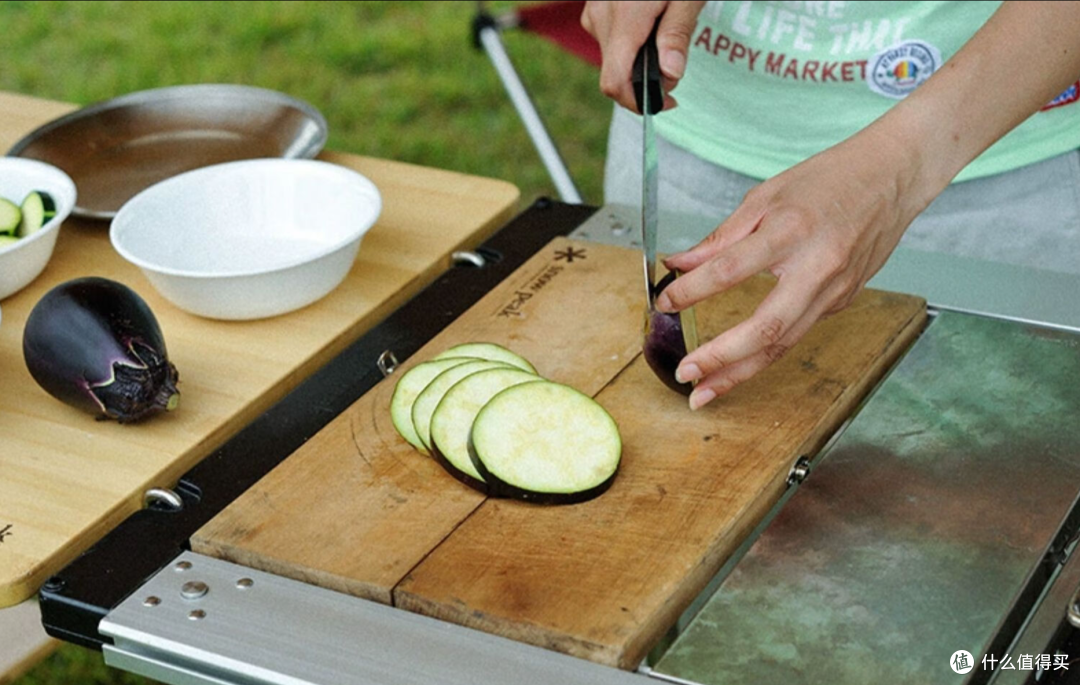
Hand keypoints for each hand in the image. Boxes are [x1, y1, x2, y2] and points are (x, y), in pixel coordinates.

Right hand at [581, 0, 705, 111]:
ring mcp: (594, 11)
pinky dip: (631, 44)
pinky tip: (650, 24)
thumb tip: (671, 74)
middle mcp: (602, 17)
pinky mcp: (595, 7)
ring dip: (639, 61)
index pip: (615, 82)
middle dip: (646, 79)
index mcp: (626, 18)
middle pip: (616, 73)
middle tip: (676, 61)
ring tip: (666, 32)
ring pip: (613, 58)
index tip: (667, 101)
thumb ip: (677, 34)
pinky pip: (610, 38)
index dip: (638, 102)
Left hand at [656, 126, 935, 409]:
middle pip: (765, 327)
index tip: (664, 303)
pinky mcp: (842, 301)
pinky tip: (739, 366)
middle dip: (721, 358)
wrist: (892, 178)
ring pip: (783, 343)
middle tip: (686, 374)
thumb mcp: (766, 196)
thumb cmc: (830, 180)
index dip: (691, 291)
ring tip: (705, 392)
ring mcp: (835, 290)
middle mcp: (816, 267)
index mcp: (791, 231)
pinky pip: (797, 333)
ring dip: (740, 372)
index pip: (730, 270)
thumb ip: (721, 237)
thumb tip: (679, 264)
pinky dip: (765, 354)